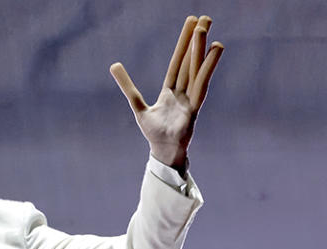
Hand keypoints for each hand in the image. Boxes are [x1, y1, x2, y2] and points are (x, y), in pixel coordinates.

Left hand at [109, 16, 223, 171]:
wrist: (163, 153)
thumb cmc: (154, 132)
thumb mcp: (138, 106)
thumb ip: (128, 86)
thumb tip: (113, 65)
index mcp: (171, 90)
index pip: (177, 62)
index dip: (183, 43)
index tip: (191, 23)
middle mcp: (183, 92)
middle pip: (190, 62)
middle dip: (197, 40)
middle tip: (205, 18)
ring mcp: (190, 100)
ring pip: (196, 73)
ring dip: (202, 54)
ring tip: (211, 35)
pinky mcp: (193, 111)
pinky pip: (200, 89)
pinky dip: (206, 73)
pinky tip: (213, 60)